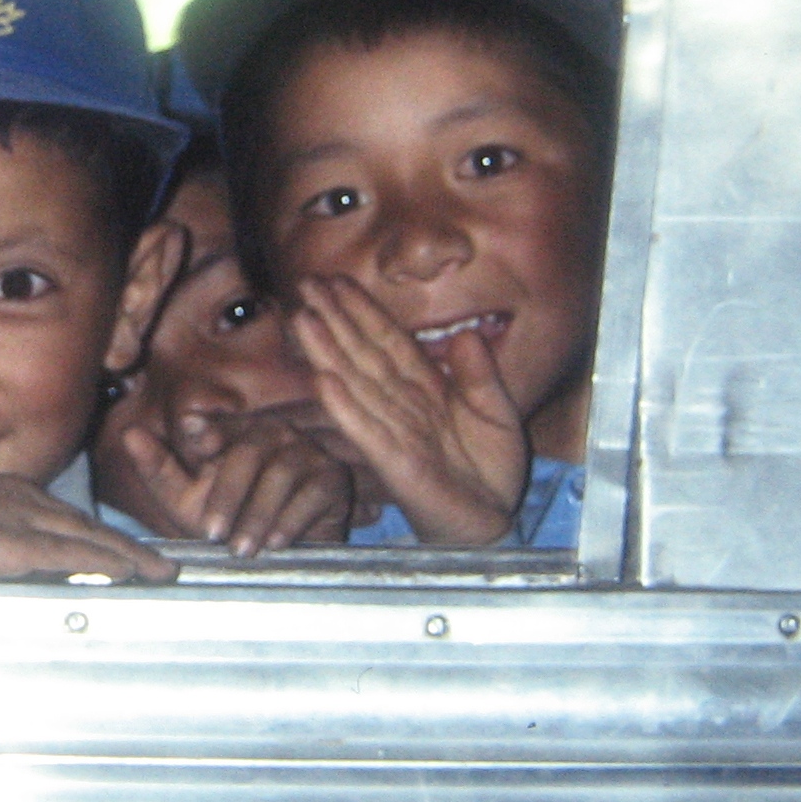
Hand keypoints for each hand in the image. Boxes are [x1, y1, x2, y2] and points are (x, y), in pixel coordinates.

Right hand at [0, 475, 177, 588]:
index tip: (128, 555)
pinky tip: (121, 572)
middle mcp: (16, 496)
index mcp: (5, 491)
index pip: (65, 518)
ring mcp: (10, 516)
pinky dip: (97, 562)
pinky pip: (62, 554)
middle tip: (161, 566)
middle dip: (125, 547)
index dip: (101, 538)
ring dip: (125, 556)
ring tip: (156, 573)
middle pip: (84, 525)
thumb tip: (14, 571)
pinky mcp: (1, 541)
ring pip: (82, 537)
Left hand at [117, 406, 352, 555]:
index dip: (215, 432)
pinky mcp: (333, 478)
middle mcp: (274, 433)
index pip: (225, 425)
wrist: (277, 556)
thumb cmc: (229, 523)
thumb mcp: (186, 501)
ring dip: (258, 514)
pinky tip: (276, 542)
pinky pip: (313, 492)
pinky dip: (292, 519)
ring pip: (281, 473)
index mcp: (238, 432)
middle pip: (251, 450)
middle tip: (213, 533)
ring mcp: (307, 452)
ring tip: (242, 548)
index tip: (199, 446)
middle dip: (229, 494)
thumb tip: (130, 434)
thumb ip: (159, 468)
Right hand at [288, 276, 525, 545]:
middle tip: (305, 284)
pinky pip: (368, 433)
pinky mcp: (397, 467)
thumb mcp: (496, 410)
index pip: (388, 341)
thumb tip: (467, 333)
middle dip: (334, 319)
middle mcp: (402, 405)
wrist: (497, 520)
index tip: (337, 281)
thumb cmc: (490, 468)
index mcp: (425, 388)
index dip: (363, 310)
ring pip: (356, 386)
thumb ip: (480, 374)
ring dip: (328, 353)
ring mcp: (395, 434)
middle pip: (363, 355)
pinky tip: (322, 382)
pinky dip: (345, 408)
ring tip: (302, 320)